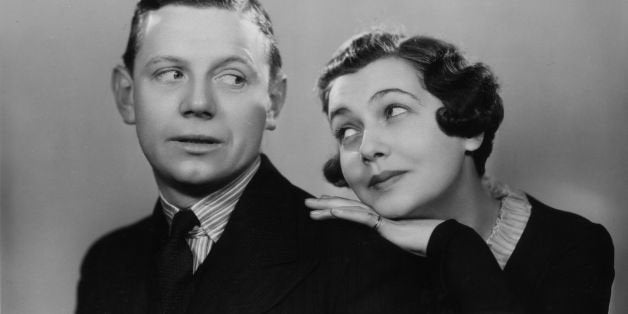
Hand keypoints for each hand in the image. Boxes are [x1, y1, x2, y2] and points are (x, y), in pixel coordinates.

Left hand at [306, 196, 443, 256]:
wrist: (443, 238)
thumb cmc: (427, 238)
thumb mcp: (405, 236)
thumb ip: (395, 231)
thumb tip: (389, 231)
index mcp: (381, 216)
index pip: (354, 209)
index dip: (338, 205)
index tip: (324, 204)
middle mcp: (379, 212)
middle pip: (347, 206)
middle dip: (326, 204)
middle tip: (308, 202)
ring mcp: (381, 216)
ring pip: (349, 209)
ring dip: (328, 208)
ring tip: (311, 207)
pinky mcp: (384, 224)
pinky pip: (361, 218)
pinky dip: (346, 213)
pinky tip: (332, 212)